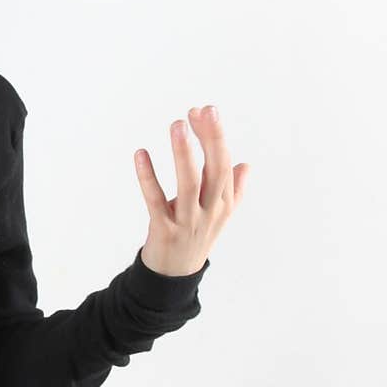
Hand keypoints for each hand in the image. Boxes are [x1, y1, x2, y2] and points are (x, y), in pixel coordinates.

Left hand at [134, 104, 249, 275]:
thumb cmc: (196, 237)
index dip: (215, 136)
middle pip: (215, 171)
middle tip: (203, 110)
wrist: (174, 276)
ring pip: (189, 185)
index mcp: (224, 203)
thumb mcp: (219, 215)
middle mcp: (210, 212)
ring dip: (184, 154)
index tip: (204, 110)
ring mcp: (188, 222)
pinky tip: (141, 155)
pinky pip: (155, 201)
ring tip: (177, 125)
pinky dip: (148, 177)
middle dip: (210, 139)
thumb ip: (232, 189)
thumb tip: (245, 165)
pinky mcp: (164, 231)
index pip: (224, 164)